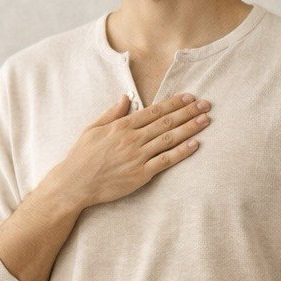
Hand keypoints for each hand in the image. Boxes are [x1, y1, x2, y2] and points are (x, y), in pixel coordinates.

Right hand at [54, 91, 211, 208]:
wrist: (74, 184)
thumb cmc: (81, 157)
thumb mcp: (92, 129)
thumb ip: (111, 113)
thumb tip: (125, 98)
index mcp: (121, 126)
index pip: (154, 111)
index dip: (174, 102)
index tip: (189, 96)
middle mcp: (132, 139)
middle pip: (166, 122)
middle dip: (188, 111)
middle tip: (206, 104)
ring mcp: (137, 156)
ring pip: (169, 138)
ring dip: (190, 128)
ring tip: (206, 120)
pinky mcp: (141, 174)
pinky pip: (166, 160)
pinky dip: (181, 152)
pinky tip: (195, 144)